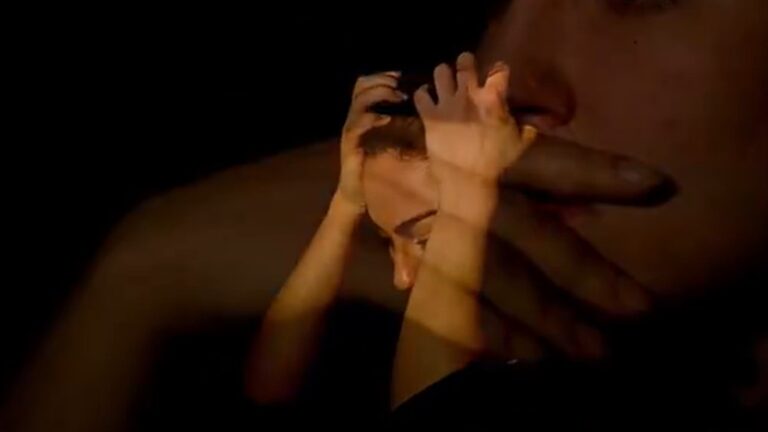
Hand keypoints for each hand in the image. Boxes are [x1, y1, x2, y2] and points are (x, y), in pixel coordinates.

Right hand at [338, 72, 406, 211]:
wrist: (359, 192)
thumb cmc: (380, 166)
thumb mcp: (401, 141)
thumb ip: (412, 125)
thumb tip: (435, 113)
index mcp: (368, 112)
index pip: (372, 84)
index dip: (385, 75)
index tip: (402, 75)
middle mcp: (357, 116)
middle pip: (361, 85)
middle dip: (381, 79)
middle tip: (398, 81)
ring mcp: (351, 129)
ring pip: (358, 101)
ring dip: (377, 94)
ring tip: (394, 94)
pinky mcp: (349, 144)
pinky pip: (355, 126)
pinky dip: (369, 119)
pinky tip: (385, 118)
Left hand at [414, 52, 536, 192]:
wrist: (466, 179)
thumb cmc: (494, 162)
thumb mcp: (517, 144)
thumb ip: (525, 128)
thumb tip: (533, 123)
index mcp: (492, 99)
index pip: (499, 70)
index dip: (499, 70)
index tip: (498, 73)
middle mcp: (468, 95)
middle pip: (465, 62)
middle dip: (466, 61)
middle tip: (466, 68)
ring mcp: (447, 104)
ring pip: (440, 72)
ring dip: (443, 74)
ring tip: (445, 81)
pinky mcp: (429, 115)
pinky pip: (421, 94)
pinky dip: (423, 94)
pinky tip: (427, 97)